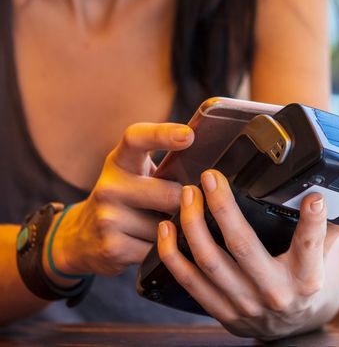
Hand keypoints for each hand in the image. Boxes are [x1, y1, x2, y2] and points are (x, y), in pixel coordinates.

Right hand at [47, 123, 193, 277]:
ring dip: (175, 230)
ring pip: (168, 226)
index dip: (163, 134)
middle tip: (183, 207)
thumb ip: (165, 169)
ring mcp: (108, 218)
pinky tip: (153, 243)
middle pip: (170, 193)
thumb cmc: (127, 200)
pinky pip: (159, 249)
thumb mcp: (136, 176)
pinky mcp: (113, 247)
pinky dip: (165, 248)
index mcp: (120, 162)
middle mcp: (109, 186)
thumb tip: (210, 171)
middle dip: (185, 203)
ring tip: (162, 227)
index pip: (137, 139)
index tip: (189, 135)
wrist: (81, 238)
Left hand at [157, 169, 338, 339]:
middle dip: (223, 208)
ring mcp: (245, 304)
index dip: (312, 220)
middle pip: (243, 246)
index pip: (310, 244)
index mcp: (307, 277)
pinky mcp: (222, 310)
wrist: (292, 325)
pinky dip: (173, 255)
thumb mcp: (325, 256)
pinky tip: (168, 228)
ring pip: (210, 262)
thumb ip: (330, 226)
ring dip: (193, 225)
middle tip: (210, 178)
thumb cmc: (307, 282)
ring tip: (188, 195)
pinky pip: (190, 282)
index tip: (312, 196)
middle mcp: (275, 292)